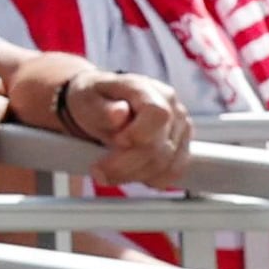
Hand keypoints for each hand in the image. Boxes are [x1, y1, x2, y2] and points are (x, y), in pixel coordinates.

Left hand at [11, 52, 188, 177]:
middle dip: (127, 165)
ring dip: (134, 175)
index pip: (158, 115)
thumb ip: (102, 109)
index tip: (115, 142)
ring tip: (106, 173)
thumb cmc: (93, 100)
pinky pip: (171, 173)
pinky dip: (147, 179)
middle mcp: (173, 108)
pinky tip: (127, 173)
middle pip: (161, 147)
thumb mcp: (86, 99)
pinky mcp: (182, 148)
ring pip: (167, 165)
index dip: (139, 134)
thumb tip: (119, 114)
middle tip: (98, 171)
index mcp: (149, 89)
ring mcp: (181, 130)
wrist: (101, 105)